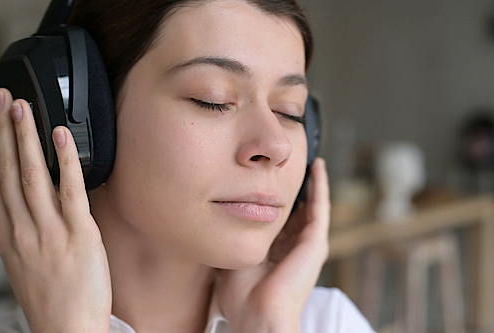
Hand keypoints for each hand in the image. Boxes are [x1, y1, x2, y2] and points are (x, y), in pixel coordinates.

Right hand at [0, 88, 111, 332]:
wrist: (67, 330)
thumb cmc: (51, 299)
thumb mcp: (25, 262)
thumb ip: (24, 228)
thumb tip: (30, 199)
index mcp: (8, 236)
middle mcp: (22, 230)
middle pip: (7, 170)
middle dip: (3, 130)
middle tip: (3, 98)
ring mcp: (49, 231)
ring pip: (31, 174)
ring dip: (25, 137)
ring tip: (23, 107)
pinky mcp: (78, 234)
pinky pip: (69, 190)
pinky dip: (64, 160)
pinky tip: (60, 136)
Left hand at [215, 158, 330, 332]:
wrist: (256, 313)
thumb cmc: (241, 296)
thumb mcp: (233, 258)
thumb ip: (232, 238)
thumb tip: (217, 219)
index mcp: (276, 254)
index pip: (279, 222)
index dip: (276, 201)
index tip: (269, 180)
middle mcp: (293, 248)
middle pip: (297, 211)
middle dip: (294, 189)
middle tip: (289, 163)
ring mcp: (307, 244)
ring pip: (312, 205)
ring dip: (311, 182)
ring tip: (307, 158)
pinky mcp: (316, 241)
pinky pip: (321, 206)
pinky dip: (320, 185)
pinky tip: (317, 166)